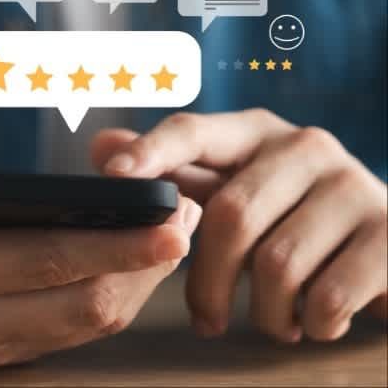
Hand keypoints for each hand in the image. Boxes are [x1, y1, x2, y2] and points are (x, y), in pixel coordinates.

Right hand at [0, 150, 201, 365]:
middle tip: (187, 214)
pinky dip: (117, 293)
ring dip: (141, 281)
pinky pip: (77, 330)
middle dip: (147, 262)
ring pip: (91, 323)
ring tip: (173, 229)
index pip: (43, 261)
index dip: (115, 241)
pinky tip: (136, 257)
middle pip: (85, 302)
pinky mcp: (4, 349)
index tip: (165, 213)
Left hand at [94, 109, 387, 342]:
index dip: (151, 153)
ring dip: (265, 312)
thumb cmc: (298, 221)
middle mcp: (307, 146)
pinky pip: (328, 293)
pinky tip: (313, 323)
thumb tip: (101, 144)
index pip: (194, 131)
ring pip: (278, 262)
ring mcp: (354, 185)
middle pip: (230, 214)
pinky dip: (311, 323)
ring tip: (273, 323)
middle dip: (208, 281)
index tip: (113, 177)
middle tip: (207, 321)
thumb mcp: (236, 192)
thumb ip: (175, 174)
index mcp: (257, 133)